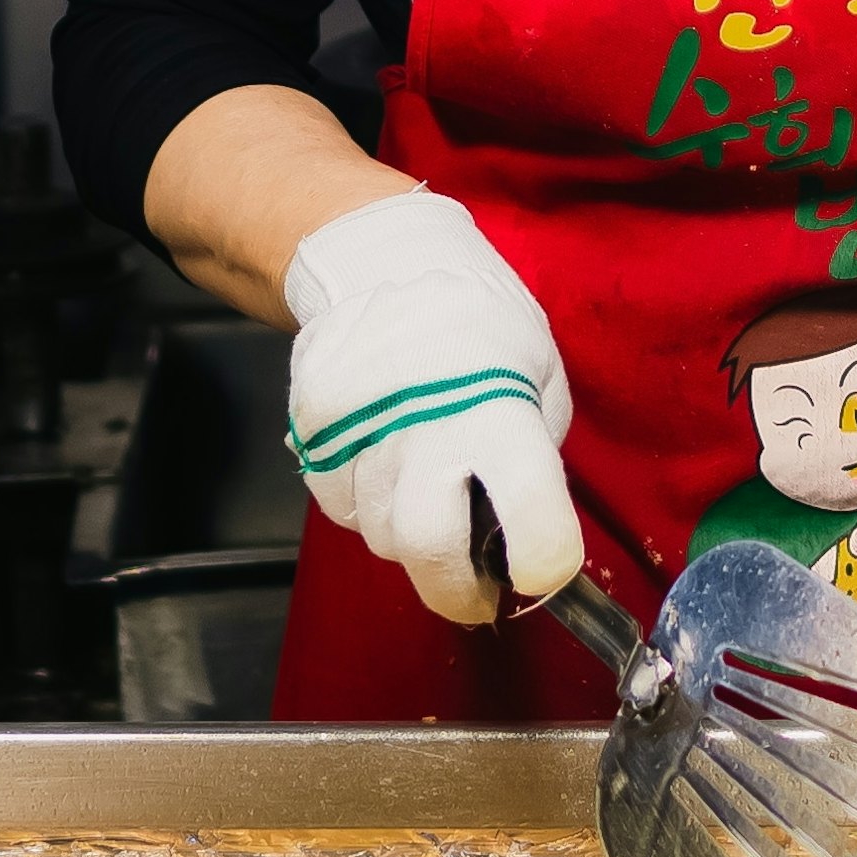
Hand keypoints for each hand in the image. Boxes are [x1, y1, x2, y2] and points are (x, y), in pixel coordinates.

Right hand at [279, 187, 577, 628]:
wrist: (381, 265)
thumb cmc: (476, 318)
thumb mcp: (537, 370)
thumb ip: (533, 448)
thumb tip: (524, 520)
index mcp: (497, 415)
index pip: (530, 518)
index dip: (543, 560)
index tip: (542, 569)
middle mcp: (423, 433)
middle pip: (430, 552)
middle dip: (457, 590)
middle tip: (476, 591)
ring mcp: (358, 437)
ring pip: (383, 537)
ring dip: (413, 537)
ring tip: (430, 492)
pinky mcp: (313, 438)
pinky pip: (344, 506)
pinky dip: (370, 504)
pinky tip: (388, 463)